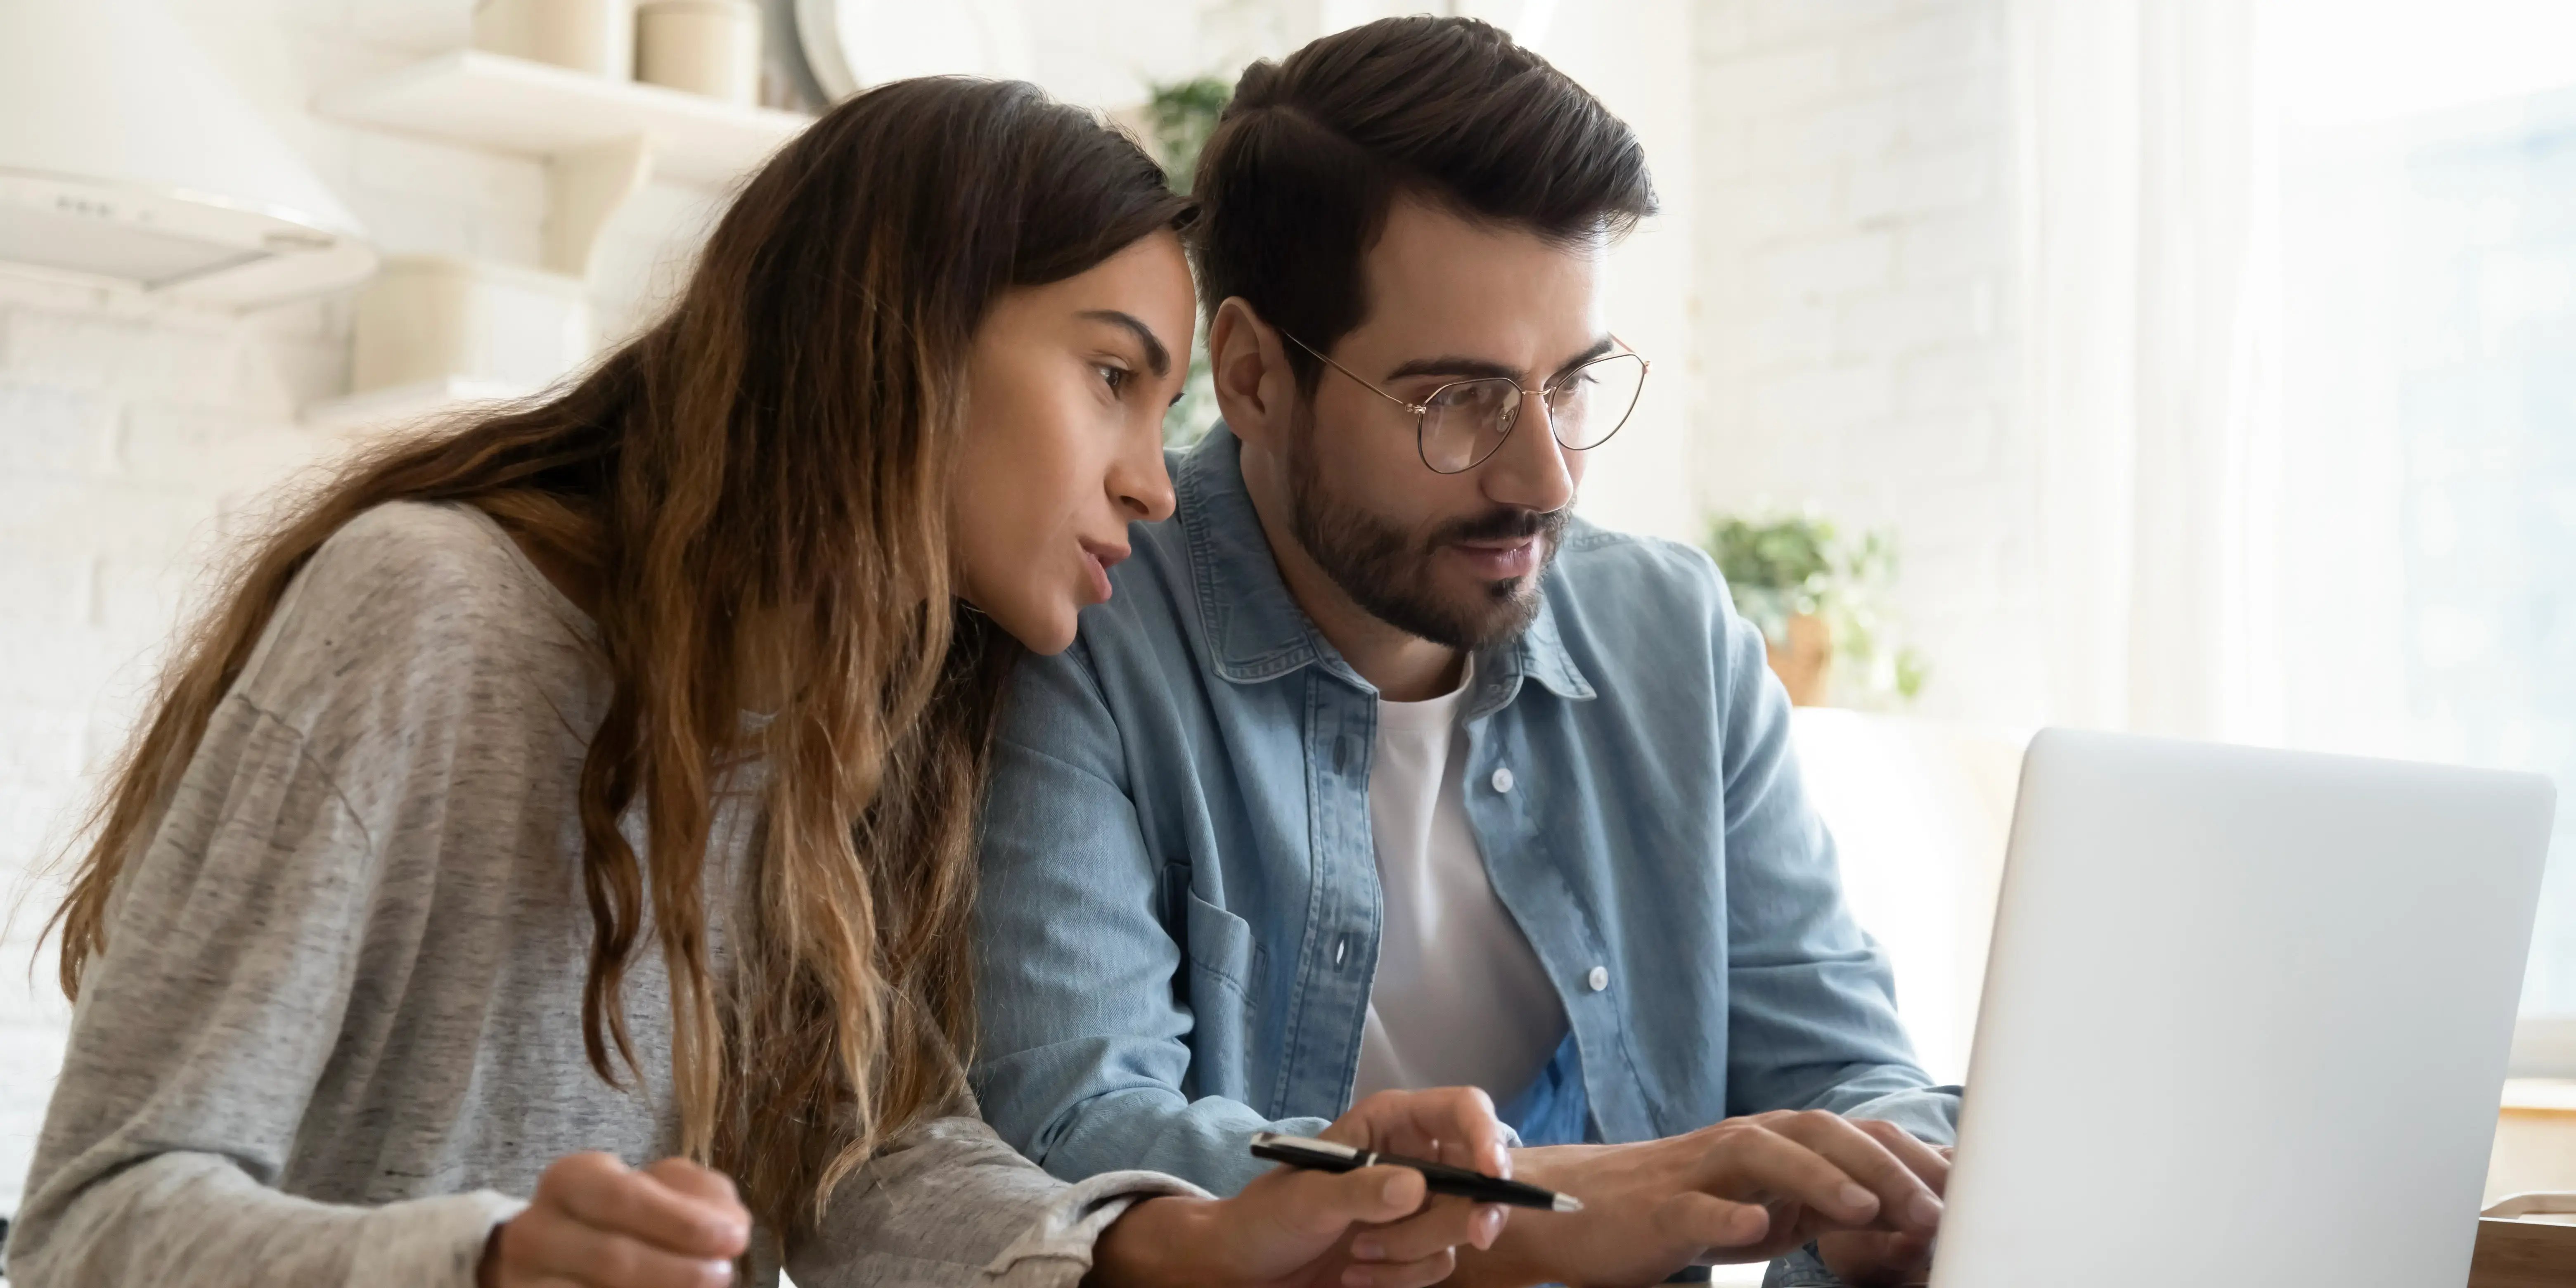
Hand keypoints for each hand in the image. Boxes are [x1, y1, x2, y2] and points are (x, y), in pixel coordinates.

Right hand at [479, 1153, 750, 1287]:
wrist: (553, 1257)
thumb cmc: (623, 1216)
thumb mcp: (660, 1189)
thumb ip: (700, 1197)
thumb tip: (729, 1227)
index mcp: (571, 1180)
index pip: (622, 1197)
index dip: (681, 1221)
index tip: (735, 1238)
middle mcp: (537, 1230)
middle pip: (612, 1257)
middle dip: (678, 1271)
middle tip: (723, 1275)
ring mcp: (529, 1281)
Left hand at [1088, 1087, 1515, 1287]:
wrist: (1246, 1267)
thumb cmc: (1267, 1216)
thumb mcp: (1308, 1199)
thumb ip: (1360, 1191)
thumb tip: (1416, 1187)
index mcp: (1392, 1123)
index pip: (1462, 1111)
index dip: (1487, 1135)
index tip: (1493, 1174)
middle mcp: (1413, 1158)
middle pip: (1478, 1175)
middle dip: (1468, 1211)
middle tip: (1473, 1236)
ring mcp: (1418, 1205)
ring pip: (1460, 1226)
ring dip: (1412, 1250)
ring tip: (1357, 1254)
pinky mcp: (1415, 1246)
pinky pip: (1439, 1262)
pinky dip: (1403, 1275)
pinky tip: (1357, 1273)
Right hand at [1454, 1112, 1947, 1287]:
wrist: (1576, 1211)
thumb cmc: (1679, 1211)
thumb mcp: (1765, 1209)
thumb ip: (1823, 1207)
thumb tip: (1905, 1221)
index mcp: (1774, 1144)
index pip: (1856, 1138)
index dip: (1914, 1160)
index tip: (1971, 1195)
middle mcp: (1741, 1144)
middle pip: (1821, 1133)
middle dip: (1884, 1167)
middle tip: (1936, 1210)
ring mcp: (1697, 1172)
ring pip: (1764, 1155)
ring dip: (1822, 1179)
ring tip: (1870, 1210)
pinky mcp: (1657, 1209)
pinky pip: (1694, 1207)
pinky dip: (1728, 1217)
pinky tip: (1758, 1232)